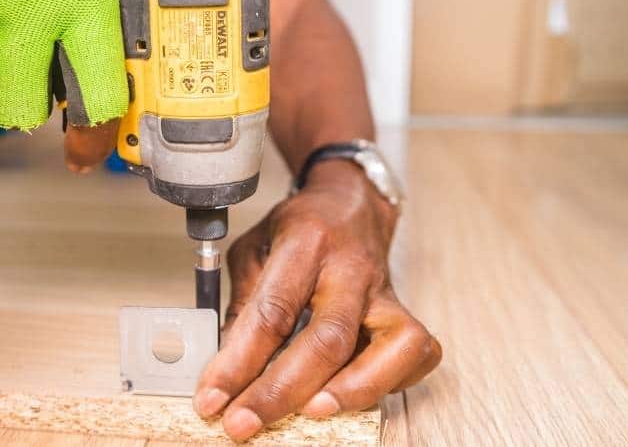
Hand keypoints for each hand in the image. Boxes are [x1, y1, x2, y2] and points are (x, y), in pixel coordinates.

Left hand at [193, 160, 441, 440]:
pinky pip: (415, 353)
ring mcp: (385, 291)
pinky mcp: (405, 310)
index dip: (238, 363)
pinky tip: (352, 395)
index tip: (211, 398)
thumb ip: (243, 306)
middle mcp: (350, 267)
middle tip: (244, 423)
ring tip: (309, 414)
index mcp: (305, 243)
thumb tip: (226, 369)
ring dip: (350, 391)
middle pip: (327, 338)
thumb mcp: (254, 250)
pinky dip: (389, 382)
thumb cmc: (299, 229)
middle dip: (281, 391)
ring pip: (390, 347)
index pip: (272, 311)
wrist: (350, 203)